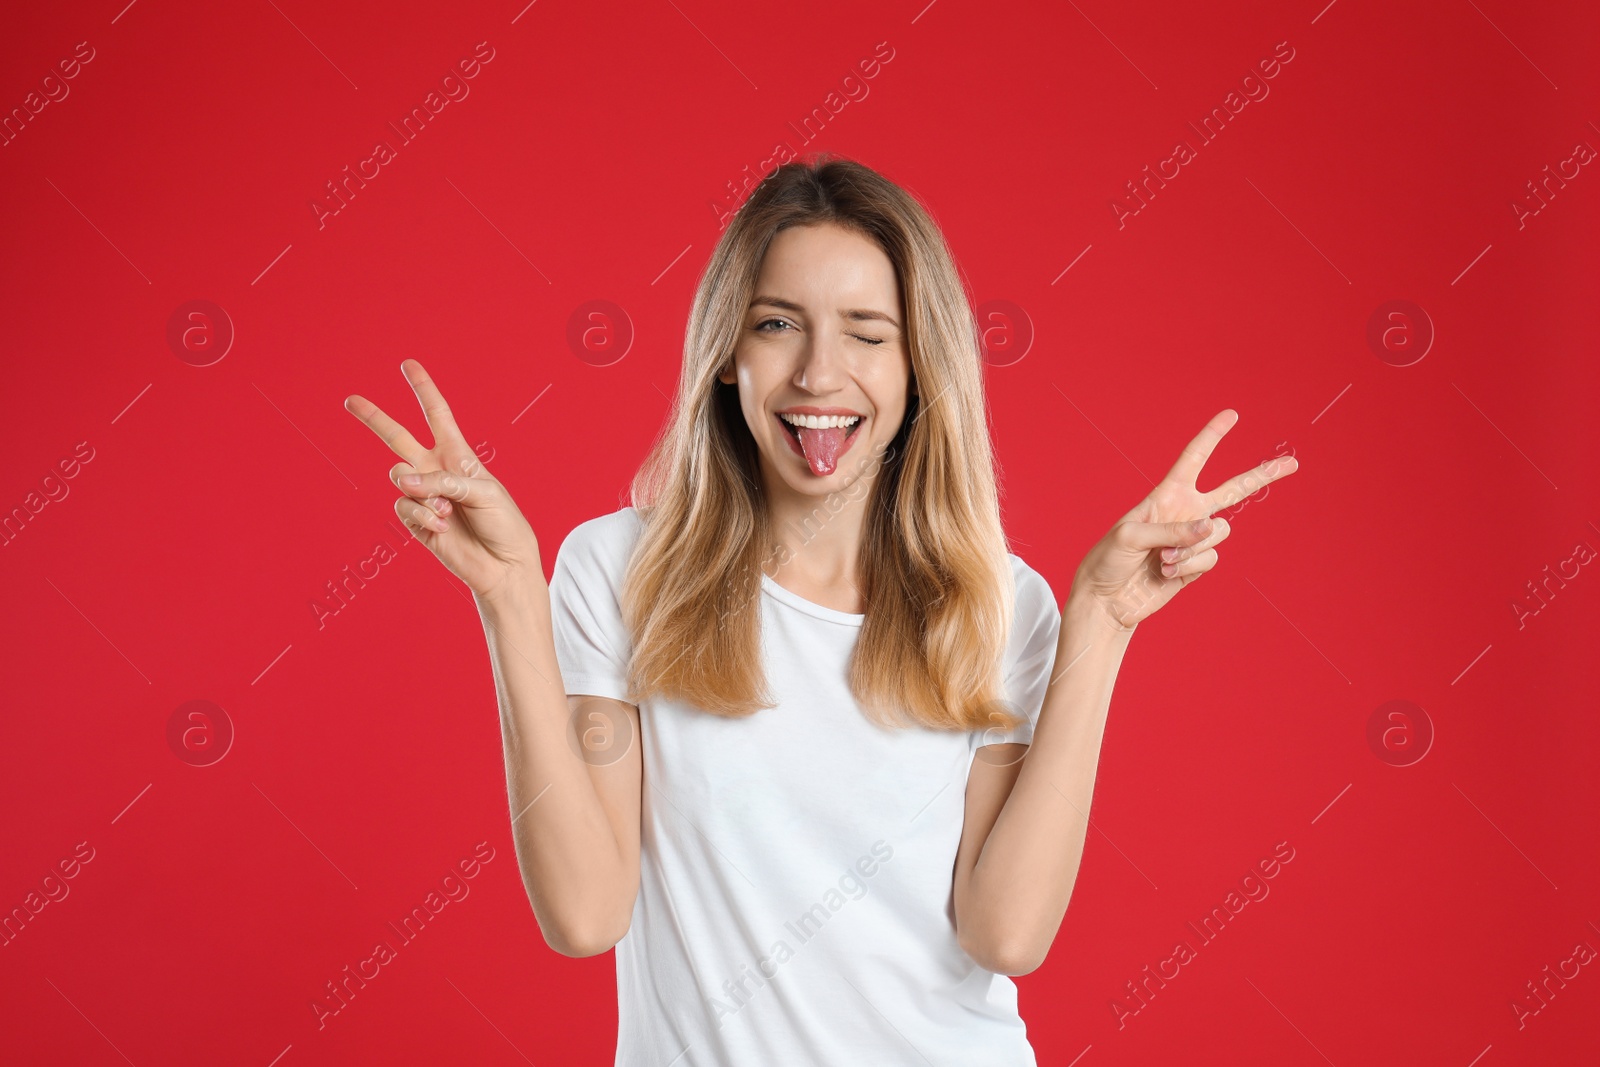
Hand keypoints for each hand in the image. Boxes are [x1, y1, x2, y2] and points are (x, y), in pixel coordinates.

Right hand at [344, 359, 540, 601]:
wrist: (503, 565)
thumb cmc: (503, 524)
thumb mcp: (482, 492)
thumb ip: (442, 481)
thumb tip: (402, 481)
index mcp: (458, 455)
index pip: (437, 415)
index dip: (423, 390)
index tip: (409, 365)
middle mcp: (436, 471)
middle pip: (398, 437)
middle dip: (375, 418)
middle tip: (350, 400)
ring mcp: (423, 496)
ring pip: (399, 476)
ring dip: (423, 492)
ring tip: (447, 512)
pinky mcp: (415, 521)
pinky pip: (404, 506)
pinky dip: (422, 515)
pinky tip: (442, 527)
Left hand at [1070, 409, 1298, 631]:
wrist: (1107, 599)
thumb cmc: (1108, 560)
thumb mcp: (1130, 536)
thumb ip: (1172, 530)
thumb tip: (1211, 527)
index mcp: (1166, 495)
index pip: (1193, 459)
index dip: (1212, 436)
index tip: (1231, 415)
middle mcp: (1184, 514)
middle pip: (1231, 490)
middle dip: (1260, 475)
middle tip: (1291, 464)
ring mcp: (1193, 540)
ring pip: (1218, 532)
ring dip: (1191, 548)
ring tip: (1161, 560)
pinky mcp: (1196, 566)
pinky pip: (1210, 558)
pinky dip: (1188, 567)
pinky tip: (1165, 573)